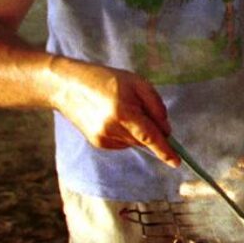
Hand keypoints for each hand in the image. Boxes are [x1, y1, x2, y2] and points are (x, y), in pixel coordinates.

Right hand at [52, 60, 177, 166]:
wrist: (67, 86)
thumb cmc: (106, 79)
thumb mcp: (137, 83)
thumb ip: (155, 106)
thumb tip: (166, 130)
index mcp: (123, 113)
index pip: (150, 137)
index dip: (165, 150)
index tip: (176, 162)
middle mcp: (112, 129)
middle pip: (145, 139)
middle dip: (150, 129)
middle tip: (138, 107)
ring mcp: (103, 138)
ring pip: (135, 141)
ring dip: (136, 130)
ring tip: (120, 109)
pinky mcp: (97, 142)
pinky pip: (123, 142)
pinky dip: (125, 132)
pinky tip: (112, 117)